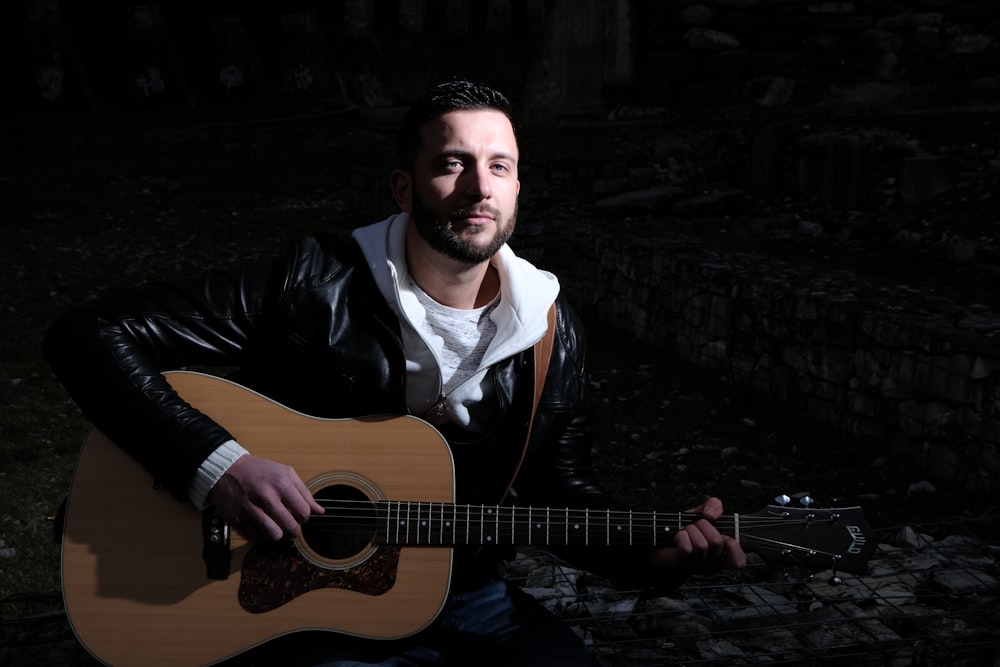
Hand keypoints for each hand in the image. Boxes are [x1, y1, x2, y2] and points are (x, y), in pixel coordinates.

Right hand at [208, 455, 323, 541]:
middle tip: (291, 526)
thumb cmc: (259, 470)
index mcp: (281, 483)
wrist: (226, 469)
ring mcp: (251, 509)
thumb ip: (304, 492)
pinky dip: (263, 536)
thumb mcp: (285, 473)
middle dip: (294, 530)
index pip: (303, 512)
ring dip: (279, 534)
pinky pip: (257, 537)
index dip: (305, 517)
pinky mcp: (237, 519)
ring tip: (277, 527)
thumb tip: (320, 511)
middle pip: (291, 527)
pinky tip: (263, 527)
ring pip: (275, 535)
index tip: (300, 516)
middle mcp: (266, 496)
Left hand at [648, 497, 745, 574]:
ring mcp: (696, 567)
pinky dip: (681, 535)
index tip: (721, 534)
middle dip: (703, 525)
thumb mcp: (704, 512)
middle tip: (695, 526)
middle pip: (717, 542)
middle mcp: (712, 564)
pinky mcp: (681, 565)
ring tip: (685, 530)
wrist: (661, 533)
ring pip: (701, 545)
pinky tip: (678, 536)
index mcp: (723, 554)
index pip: (739, 561)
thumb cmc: (686, 526)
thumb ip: (714, 506)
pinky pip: (687, 548)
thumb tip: (712, 515)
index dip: (733, 545)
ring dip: (690, 530)